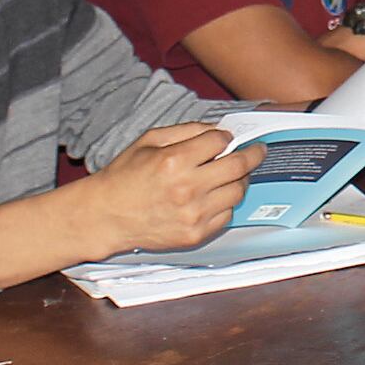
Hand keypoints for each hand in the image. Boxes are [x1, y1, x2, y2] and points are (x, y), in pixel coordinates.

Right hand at [73, 122, 254, 255]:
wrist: (107, 216)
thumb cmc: (124, 176)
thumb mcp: (149, 140)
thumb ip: (186, 130)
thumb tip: (218, 130)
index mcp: (174, 161)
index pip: (219, 142)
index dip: (226, 136)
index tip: (226, 138)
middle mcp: (187, 188)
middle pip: (238, 166)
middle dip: (253, 154)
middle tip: (257, 151)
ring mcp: (193, 214)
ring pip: (238, 192)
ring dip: (240, 180)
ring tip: (233, 174)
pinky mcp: (195, 234)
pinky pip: (227, 215)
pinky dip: (226, 203)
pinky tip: (215, 196)